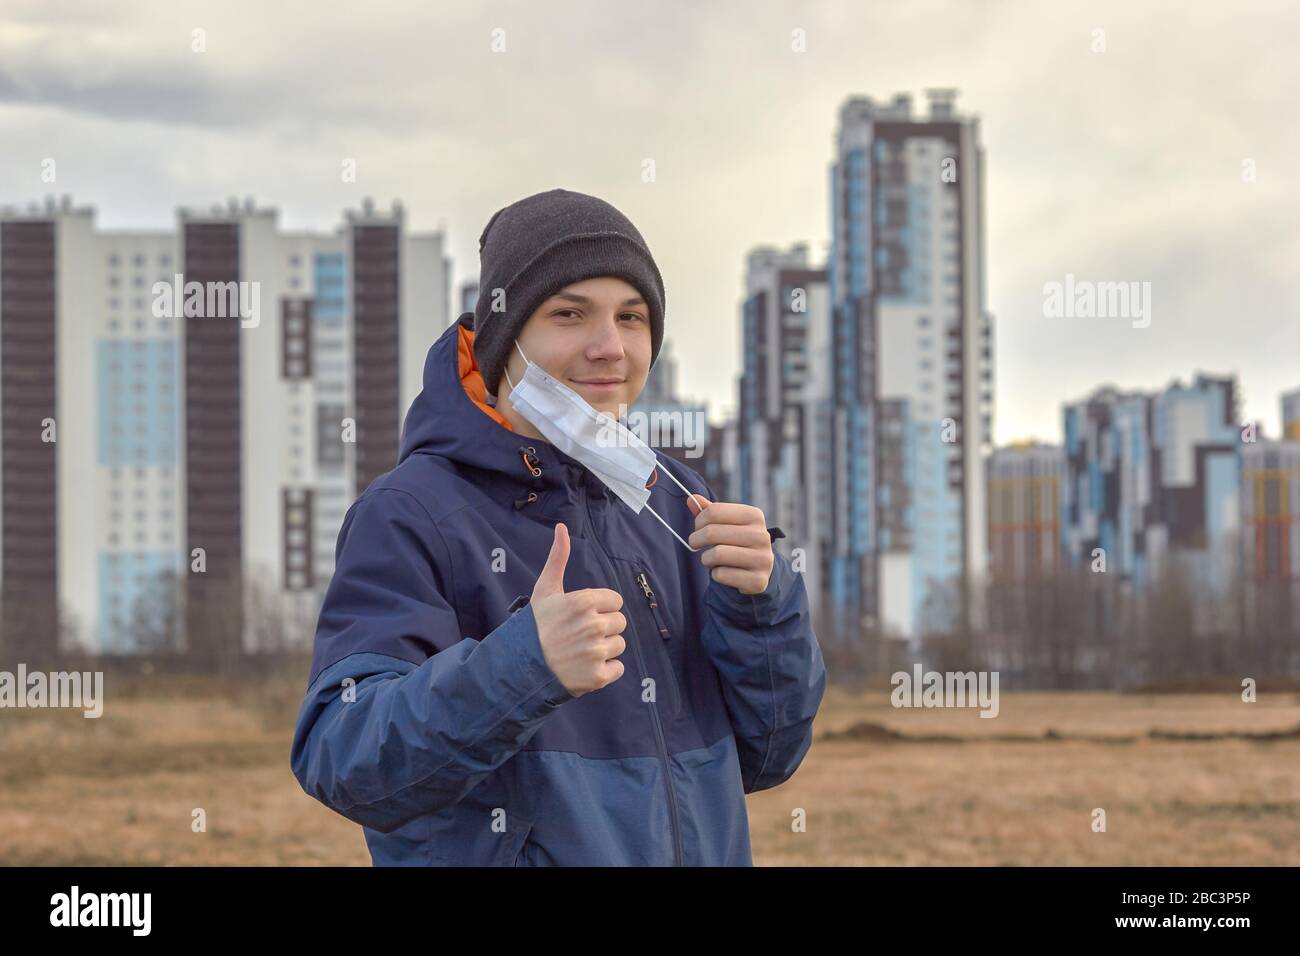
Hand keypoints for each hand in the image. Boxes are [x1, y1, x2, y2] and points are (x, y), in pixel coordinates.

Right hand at [530, 522, 625, 696]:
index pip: (615, 601)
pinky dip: (605, 670)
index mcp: (584, 602)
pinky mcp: (599, 676)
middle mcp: (593, 625)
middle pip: (620, 622)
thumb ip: (558, 558)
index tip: (582, 616)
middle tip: (580, 635)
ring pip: (619, 645)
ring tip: (580, 651)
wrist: (521, 667)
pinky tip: (584, 667)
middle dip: (604, 628)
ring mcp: (597, 652)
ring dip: (604, 649)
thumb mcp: (545, 590)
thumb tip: (561, 527)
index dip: (600, 608)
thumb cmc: (535, 626)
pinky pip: (618, 668)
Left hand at [686, 495, 774, 595]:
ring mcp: (763, 559)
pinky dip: (715, 574)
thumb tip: (691, 499)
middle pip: (712, 532)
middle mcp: (762, 536)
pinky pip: (721, 574)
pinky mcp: (758, 580)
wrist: (758, 570)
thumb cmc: (736, 542)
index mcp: (754, 515)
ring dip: (705, 558)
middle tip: (696, 544)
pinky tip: (723, 572)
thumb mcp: (725, 524)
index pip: (714, 511)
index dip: (699, 521)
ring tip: (709, 559)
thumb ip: (709, 511)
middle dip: (696, 540)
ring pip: (716, 554)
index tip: (698, 528)